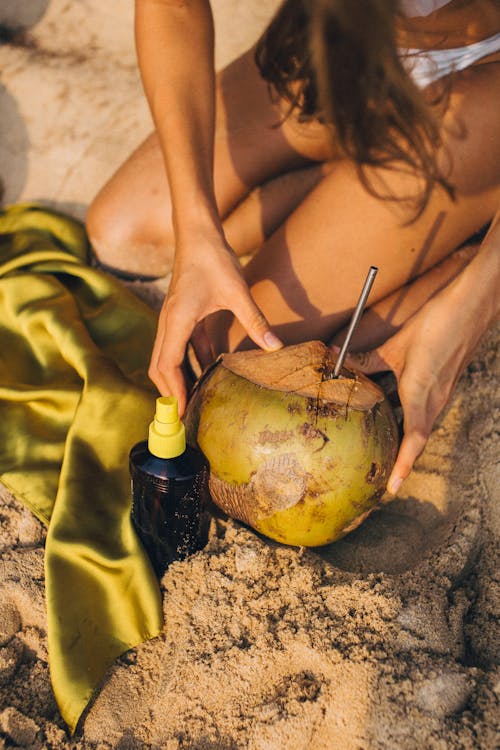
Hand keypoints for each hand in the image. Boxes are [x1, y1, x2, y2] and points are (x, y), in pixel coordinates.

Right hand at [148, 236, 282, 413]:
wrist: (198, 234)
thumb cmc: (213, 259)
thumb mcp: (236, 291)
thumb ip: (254, 321)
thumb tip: (275, 347)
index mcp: (177, 321)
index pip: (168, 366)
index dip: (174, 392)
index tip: (181, 414)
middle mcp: (169, 324)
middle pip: (160, 368)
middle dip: (170, 394)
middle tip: (183, 419)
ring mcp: (173, 322)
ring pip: (168, 360)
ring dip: (178, 381)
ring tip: (193, 404)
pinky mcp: (181, 318)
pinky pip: (182, 348)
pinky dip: (189, 365)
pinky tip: (207, 376)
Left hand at [345, 281, 486, 494]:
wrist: (471, 308)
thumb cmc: (437, 326)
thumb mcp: (396, 345)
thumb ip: (367, 358)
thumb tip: (336, 360)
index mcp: (421, 395)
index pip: (414, 441)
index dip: (403, 466)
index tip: (392, 488)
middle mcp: (434, 400)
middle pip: (416, 440)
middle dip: (401, 462)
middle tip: (383, 479)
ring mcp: (441, 393)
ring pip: (420, 426)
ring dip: (404, 442)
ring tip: (384, 454)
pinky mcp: (443, 383)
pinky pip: (423, 411)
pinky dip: (408, 421)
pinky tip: (392, 415)